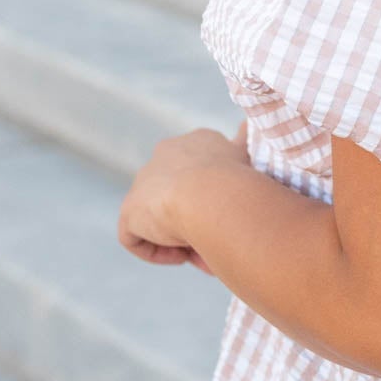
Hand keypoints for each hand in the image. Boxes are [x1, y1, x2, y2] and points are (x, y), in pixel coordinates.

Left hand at [117, 120, 250, 273]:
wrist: (212, 194)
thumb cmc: (242, 180)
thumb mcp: (250, 156)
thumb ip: (246, 142)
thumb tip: (248, 125)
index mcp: (196, 142)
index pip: (203, 173)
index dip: (216, 198)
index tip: (232, 216)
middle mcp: (166, 155)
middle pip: (181, 196)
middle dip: (199, 220)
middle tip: (221, 240)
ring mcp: (145, 182)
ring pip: (162, 218)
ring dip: (184, 237)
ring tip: (207, 254)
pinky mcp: (130, 211)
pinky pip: (137, 237)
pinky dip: (159, 251)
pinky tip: (183, 255)